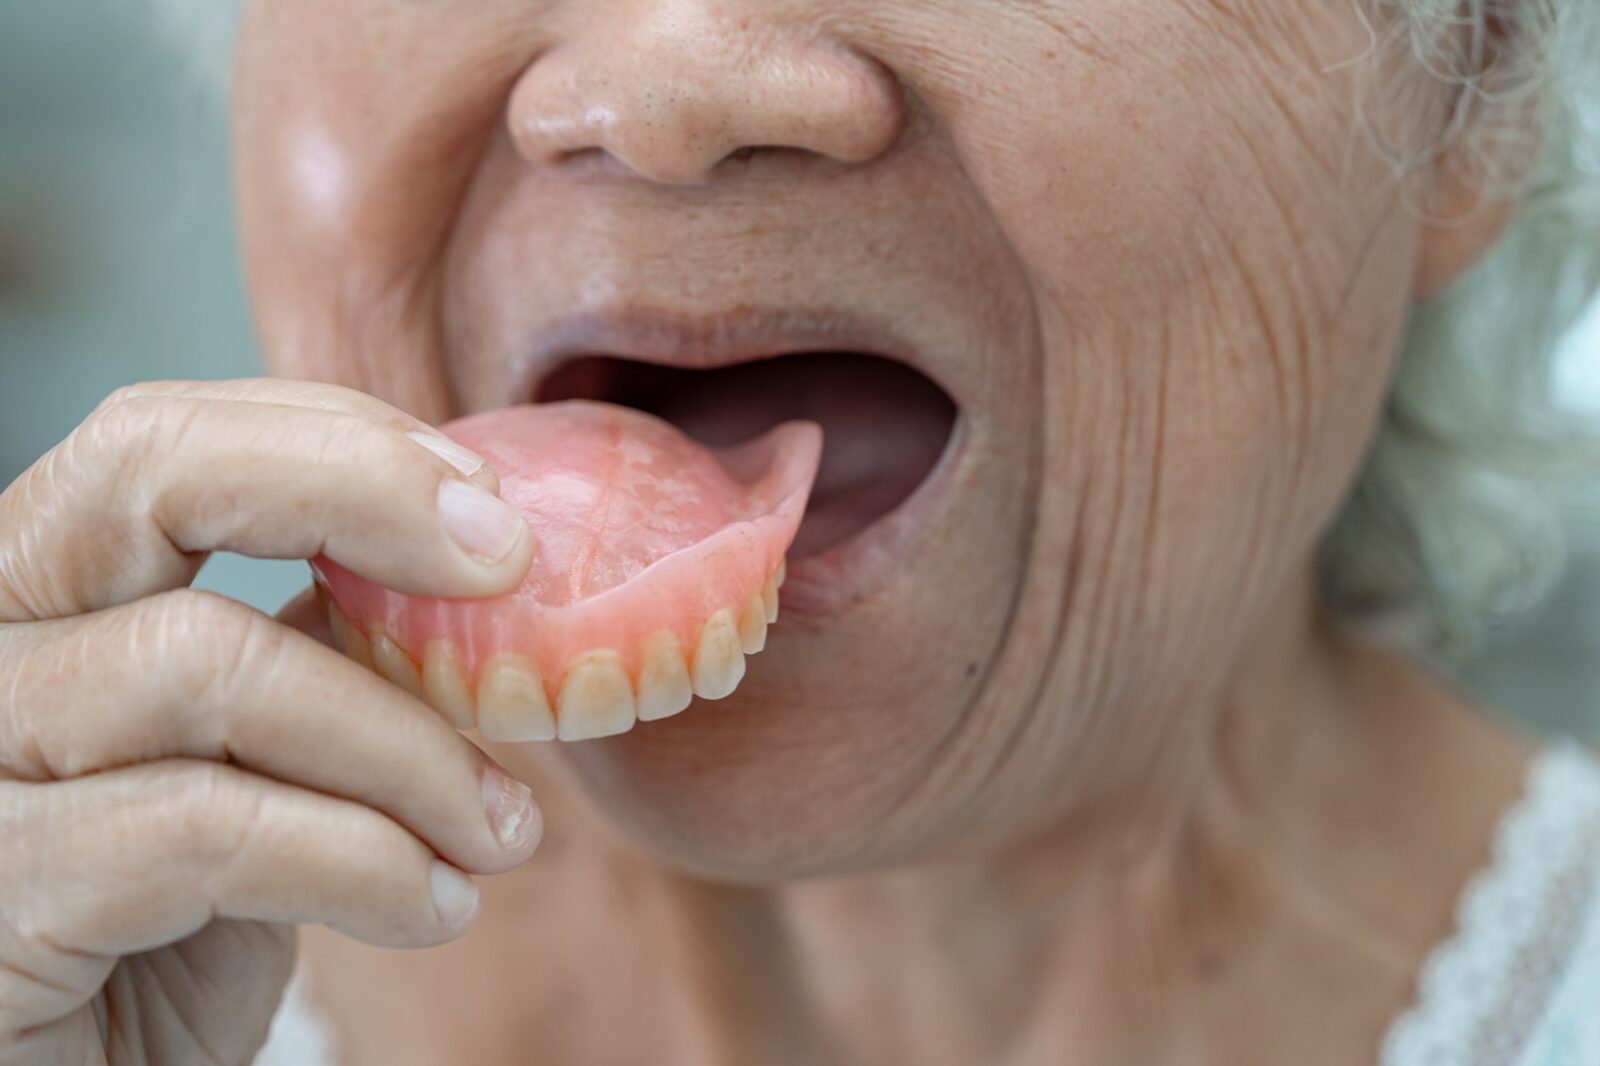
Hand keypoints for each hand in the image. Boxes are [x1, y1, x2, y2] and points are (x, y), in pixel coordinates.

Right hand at [0, 380, 541, 1064]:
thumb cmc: (166, 938)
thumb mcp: (254, 767)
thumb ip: (309, 655)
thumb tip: (451, 563)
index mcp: (37, 598)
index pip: (161, 441)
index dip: (337, 445)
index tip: (490, 515)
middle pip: (144, 473)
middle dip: (359, 492)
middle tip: (507, 568)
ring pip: (211, 662)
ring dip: (407, 749)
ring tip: (498, 829)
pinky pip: (206, 829)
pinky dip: (364, 859)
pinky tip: (433, 907)